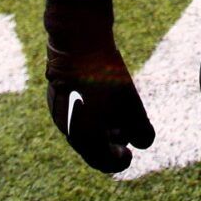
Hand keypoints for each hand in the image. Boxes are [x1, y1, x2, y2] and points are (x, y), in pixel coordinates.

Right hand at [44, 0, 154, 173]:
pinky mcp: (57, 92)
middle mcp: (66, 127)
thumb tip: (143, 142)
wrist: (77, 38)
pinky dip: (89, 113)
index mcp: (82, 137)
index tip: (130, 153)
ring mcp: (58, 109)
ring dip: (100, 128)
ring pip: (81, 129)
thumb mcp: (130, 103)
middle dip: (110, 144)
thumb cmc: (105, 75)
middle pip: (90, 147)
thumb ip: (140, 128)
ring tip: (118, 114)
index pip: (102, 162)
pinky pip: (74, 112)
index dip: (119, 161)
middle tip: (126, 133)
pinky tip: (104, 97)